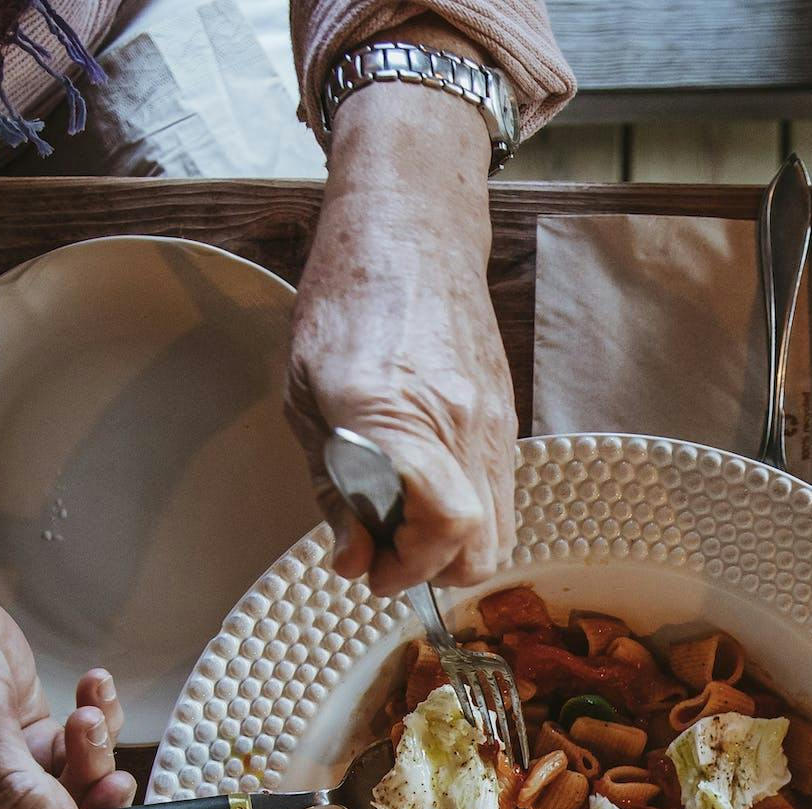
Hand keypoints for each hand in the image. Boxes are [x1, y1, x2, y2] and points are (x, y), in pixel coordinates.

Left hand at [289, 72, 516, 598]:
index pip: (445, 524)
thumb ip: (333, 489)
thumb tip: (354, 560)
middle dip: (432, 571)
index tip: (373, 570)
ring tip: (404, 522)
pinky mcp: (506, 420)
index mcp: (391, 413)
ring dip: (453, 549)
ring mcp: (492, 424)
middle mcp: (457, 425)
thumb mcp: (305, 399)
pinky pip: (501, 495)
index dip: (409, 567)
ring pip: (500, 531)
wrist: (411, 233)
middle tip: (385, 553)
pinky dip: (469, 516)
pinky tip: (426, 490)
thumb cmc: (345, 304)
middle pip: (482, 549)